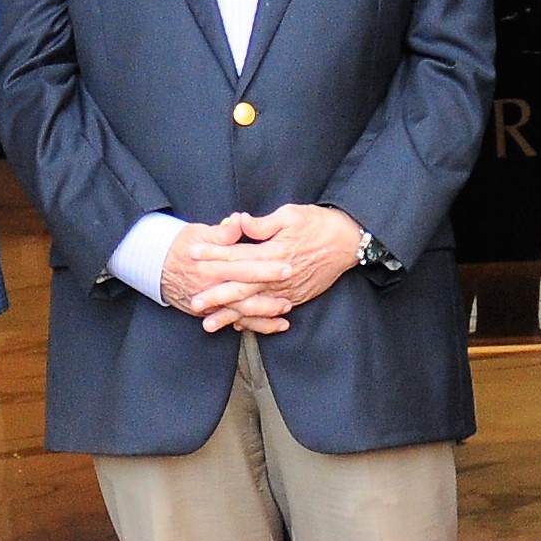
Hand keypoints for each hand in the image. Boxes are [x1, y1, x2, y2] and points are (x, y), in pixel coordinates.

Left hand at [171, 204, 364, 331]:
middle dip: (216, 295)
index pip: (237, 255)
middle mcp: (278, 276)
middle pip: (241, 288)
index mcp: (274, 252)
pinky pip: (270, 312)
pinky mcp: (296, 298)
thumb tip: (239, 221)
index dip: (213, 254)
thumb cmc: (318, 224)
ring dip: (230, 315)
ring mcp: (287, 290)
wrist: (348, 242)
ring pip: (254, 306)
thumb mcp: (290, 215)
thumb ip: (262, 223)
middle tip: (194, 302)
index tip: (193, 255)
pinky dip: (254, 320)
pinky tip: (238, 325)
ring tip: (209, 323)